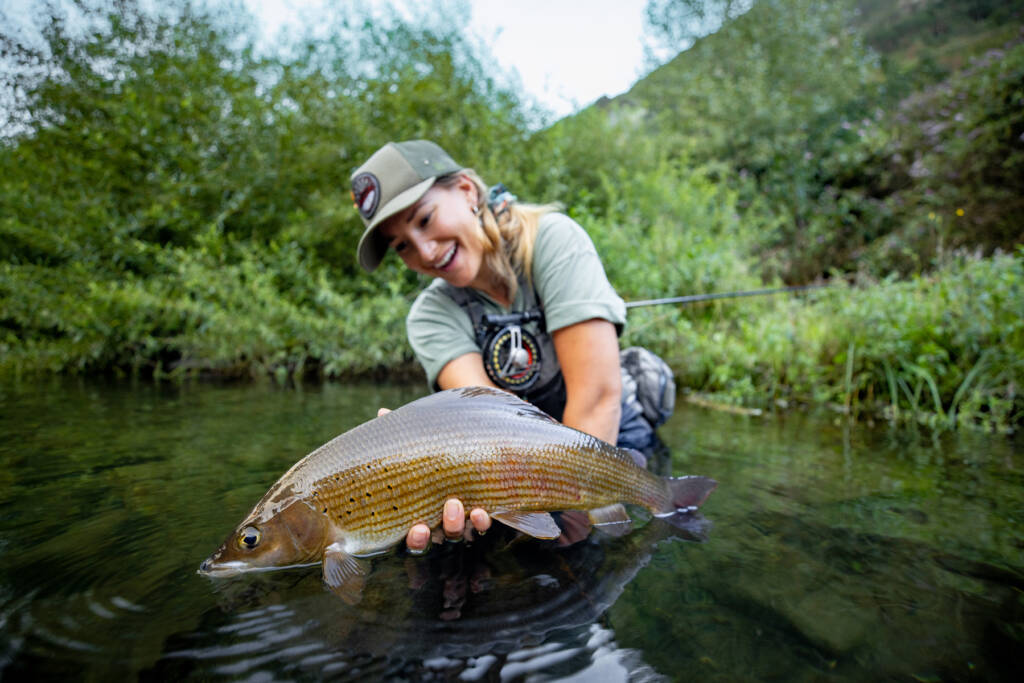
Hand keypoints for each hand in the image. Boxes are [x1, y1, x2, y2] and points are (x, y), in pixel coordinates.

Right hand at [377, 409, 491, 552]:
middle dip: (432, 534)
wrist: (467, 448)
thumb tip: (382, 413)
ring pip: (456, 533)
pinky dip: (481, 521)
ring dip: (456, 524)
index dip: (416, 539)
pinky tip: (481, 511)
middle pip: (434, 540)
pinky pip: (480, 525)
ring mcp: (459, 520)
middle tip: (433, 518)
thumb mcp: (416, 443)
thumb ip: (401, 434)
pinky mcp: (478, 513)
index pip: (412, 537)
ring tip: (455, 504)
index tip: (418, 528)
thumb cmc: (432, 451)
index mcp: (416, 512)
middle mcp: (437, 522)